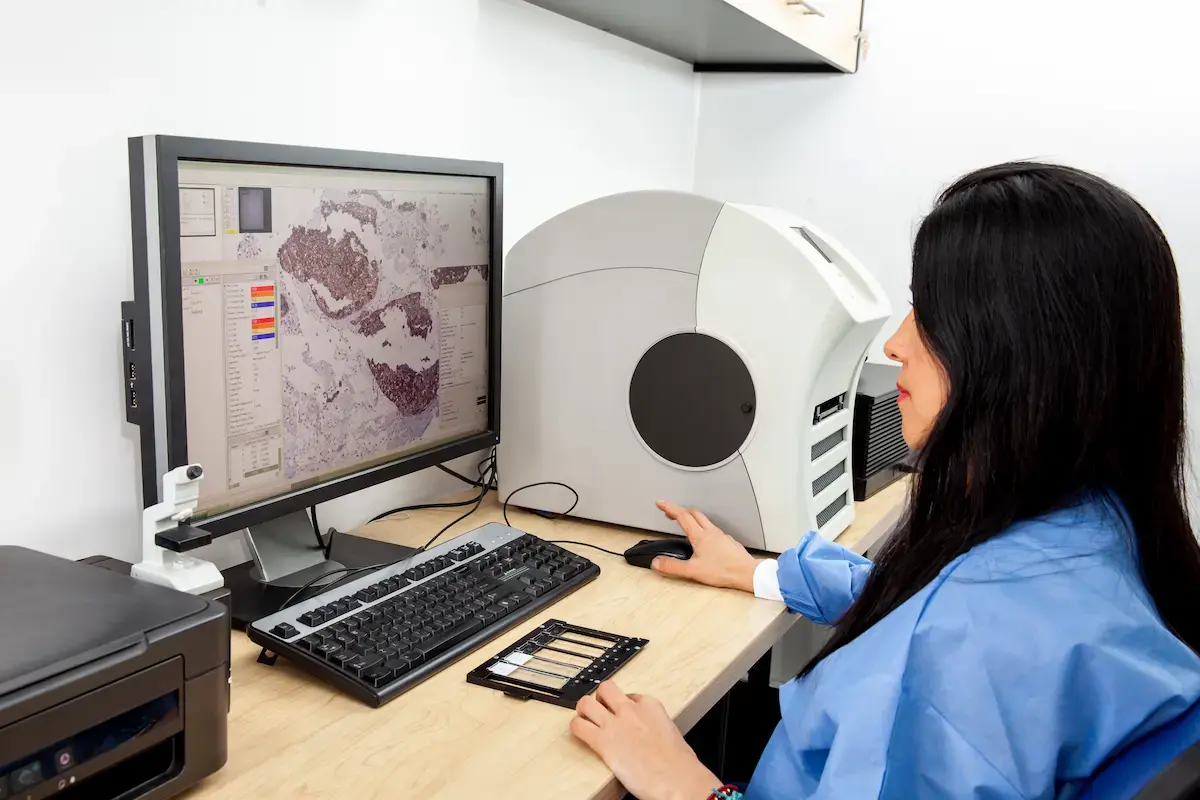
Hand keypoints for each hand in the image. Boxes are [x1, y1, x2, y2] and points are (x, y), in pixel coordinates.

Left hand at [571, 681, 719, 799]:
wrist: (678, 778)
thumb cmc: (679, 764)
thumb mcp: (671, 733)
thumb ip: (657, 727)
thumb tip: (651, 734)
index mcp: (651, 706)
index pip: (630, 694)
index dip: (623, 704)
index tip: (621, 712)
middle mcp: (630, 710)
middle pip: (606, 689)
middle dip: (600, 698)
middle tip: (599, 710)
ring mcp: (615, 723)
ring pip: (587, 703)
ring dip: (583, 710)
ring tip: (585, 719)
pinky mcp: (603, 741)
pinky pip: (579, 726)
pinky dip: (576, 728)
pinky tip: (580, 733)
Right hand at [653, 502, 759, 592]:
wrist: (746, 573)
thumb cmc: (724, 571)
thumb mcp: (693, 571)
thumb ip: (673, 567)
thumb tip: (657, 563)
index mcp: (700, 536)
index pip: (682, 516)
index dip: (669, 508)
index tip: (661, 504)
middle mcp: (711, 532)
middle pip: (693, 513)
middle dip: (680, 510)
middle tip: (670, 512)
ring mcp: (720, 535)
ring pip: (704, 520)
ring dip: (692, 517)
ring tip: (685, 523)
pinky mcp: (727, 541)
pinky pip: (713, 529)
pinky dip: (703, 527)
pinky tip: (704, 538)